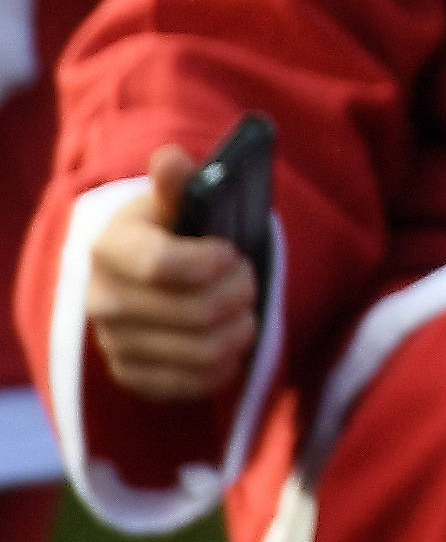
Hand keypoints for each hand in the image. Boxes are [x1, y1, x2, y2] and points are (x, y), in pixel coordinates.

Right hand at [87, 144, 257, 402]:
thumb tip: (169, 158)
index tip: (229, 251)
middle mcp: (102, 301)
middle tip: (247, 278)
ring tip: (243, 308)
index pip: (163, 265)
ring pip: (205, 351)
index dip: (212, 261)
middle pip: (197, 312)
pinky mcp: (133, 376)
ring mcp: (114, 344)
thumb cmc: (173, 229)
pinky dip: (226, 362)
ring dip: (241, 327)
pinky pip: (195, 383)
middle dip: (240, 291)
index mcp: (110, 248)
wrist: (143, 271)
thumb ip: (178, 184)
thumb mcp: (175, 201)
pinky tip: (227, 338)